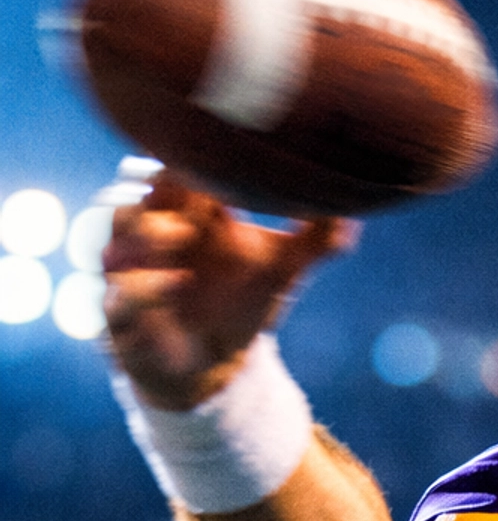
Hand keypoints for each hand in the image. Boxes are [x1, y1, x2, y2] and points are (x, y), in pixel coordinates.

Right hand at [102, 169, 353, 408]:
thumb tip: (356, 216)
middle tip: (198, 188)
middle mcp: (153, 229)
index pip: (180, 167)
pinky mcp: (121, 312)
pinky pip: (118, 296)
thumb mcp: (283, 268)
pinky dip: (143, 290)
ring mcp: (131, 267)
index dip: (194, 158)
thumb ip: (316, 239)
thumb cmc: (245, 298)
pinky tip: (178, 284)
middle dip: (165, 186)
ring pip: (119, 232)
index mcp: (191, 209)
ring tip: (182, 236)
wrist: (216, 363)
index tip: (222, 157)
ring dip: (148, 232)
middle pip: (143, 190)